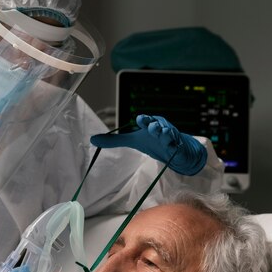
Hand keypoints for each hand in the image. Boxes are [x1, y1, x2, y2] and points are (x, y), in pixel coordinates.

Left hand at [90, 114, 206, 175]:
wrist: (175, 151)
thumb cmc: (153, 142)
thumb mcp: (133, 141)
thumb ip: (114, 141)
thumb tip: (92, 139)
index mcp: (149, 125)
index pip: (146, 120)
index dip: (144, 120)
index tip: (141, 120)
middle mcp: (161, 128)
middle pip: (157, 124)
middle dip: (154, 124)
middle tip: (151, 126)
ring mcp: (171, 137)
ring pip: (168, 133)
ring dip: (165, 133)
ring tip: (162, 133)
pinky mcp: (178, 147)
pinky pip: (177, 146)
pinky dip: (175, 146)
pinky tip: (172, 146)